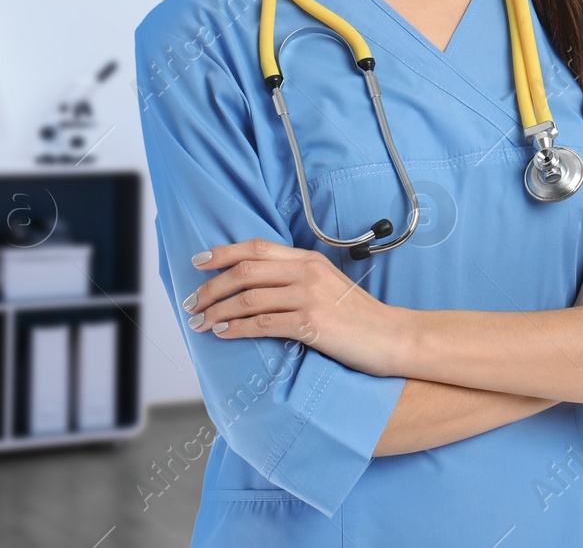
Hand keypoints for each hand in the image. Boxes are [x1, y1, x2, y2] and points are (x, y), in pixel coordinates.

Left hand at [182, 238, 406, 376]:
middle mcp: (307, 272)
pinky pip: (263, 325)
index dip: (222, 253)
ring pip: (248, 299)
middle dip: (211, 287)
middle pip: (245, 272)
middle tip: (191, 303)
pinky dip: (237, 329)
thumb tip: (255, 284)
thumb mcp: (327, 285)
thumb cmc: (358, 316)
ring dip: (217, 311)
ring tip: (200, 323)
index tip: (197, 261)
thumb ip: (296, 277)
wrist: (391, 336)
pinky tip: (223, 333)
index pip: (256, 247)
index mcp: (308, 259)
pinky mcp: (311, 324)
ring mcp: (309, 297)